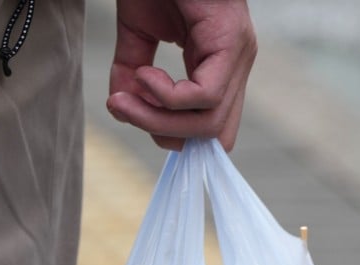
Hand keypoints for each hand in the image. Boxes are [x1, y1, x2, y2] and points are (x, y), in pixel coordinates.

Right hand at [108, 0, 256, 150]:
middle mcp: (235, 64)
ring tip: (127, 94)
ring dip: (158, 118)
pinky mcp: (231, 43)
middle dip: (164, 134)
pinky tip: (143, 74)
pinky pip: (205, 96)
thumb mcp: (137, 33)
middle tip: (124, 109)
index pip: (212, 128)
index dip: (174, 136)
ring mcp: (238, 55)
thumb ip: (131, 73)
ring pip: (209, 123)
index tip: (133, 114)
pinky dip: (167, 96)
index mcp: (219, 66)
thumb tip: (121, 108)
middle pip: (214, 135)